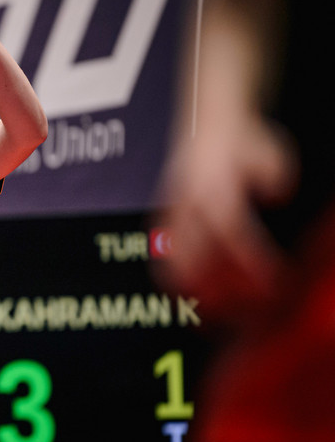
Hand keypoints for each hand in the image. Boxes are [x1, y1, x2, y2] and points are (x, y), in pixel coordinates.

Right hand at [155, 112, 297, 318]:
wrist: (209, 122)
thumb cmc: (243, 138)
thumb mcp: (267, 147)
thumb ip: (272, 172)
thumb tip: (273, 192)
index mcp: (212, 186)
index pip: (231, 232)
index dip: (251, 260)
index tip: (273, 282)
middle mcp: (188, 203)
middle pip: (198, 257)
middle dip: (217, 290)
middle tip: (238, 320)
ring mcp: (175, 213)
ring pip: (174, 261)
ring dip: (192, 291)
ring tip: (208, 319)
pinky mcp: (169, 220)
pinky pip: (167, 256)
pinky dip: (176, 279)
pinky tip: (188, 296)